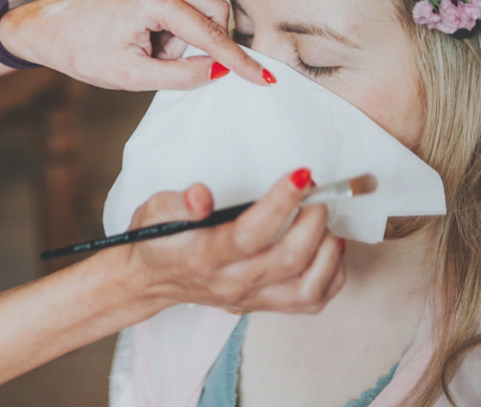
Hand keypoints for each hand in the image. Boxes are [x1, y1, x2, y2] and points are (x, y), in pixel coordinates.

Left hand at [0, 0, 266, 90]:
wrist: (52, 30)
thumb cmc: (84, 53)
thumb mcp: (132, 77)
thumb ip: (182, 76)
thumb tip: (221, 70)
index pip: (210, 34)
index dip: (238, 61)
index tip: (264, 79)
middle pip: (214, 15)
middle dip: (199, 45)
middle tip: (158, 61)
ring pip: (201, 13)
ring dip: (183, 40)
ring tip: (145, 50)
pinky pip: (185, 8)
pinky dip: (174, 30)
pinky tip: (145, 38)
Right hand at [118, 172, 344, 314]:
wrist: (150, 282)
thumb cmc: (156, 241)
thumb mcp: (153, 211)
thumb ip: (178, 202)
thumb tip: (202, 194)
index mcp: (205, 256)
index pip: (250, 234)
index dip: (281, 203)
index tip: (301, 175)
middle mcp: (232, 282)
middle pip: (288, 259)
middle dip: (313, 219)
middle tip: (316, 190)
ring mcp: (251, 298)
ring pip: (308, 288)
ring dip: (327, 250)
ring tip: (321, 219)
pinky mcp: (264, 305)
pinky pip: (311, 300)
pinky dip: (331, 274)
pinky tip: (327, 246)